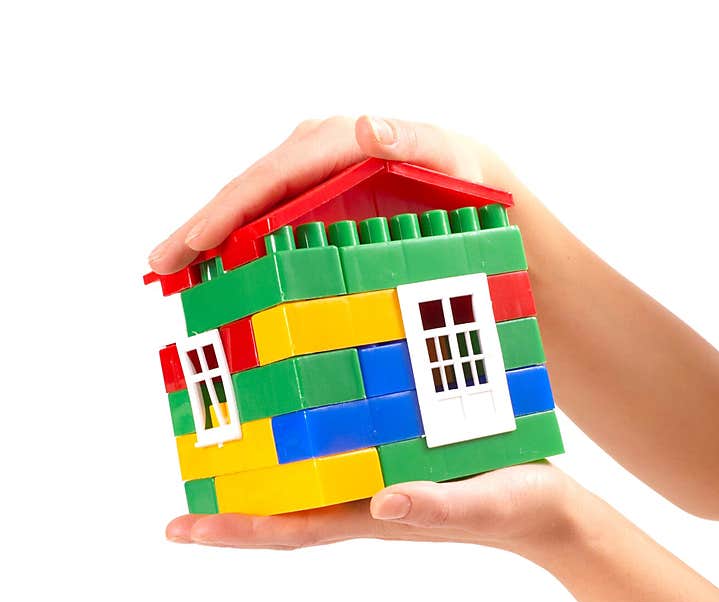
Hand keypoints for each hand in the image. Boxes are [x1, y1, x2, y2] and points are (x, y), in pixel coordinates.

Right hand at [147, 115, 509, 273]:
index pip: (267, 178)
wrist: (472, 186)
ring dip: (210, 237)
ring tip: (173, 271)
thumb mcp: (444, 153)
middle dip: (200, 228)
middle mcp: (312, 154)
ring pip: (249, 206)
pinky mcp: (313, 197)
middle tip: (160, 266)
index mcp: (333, 142)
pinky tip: (217, 268)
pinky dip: (237, 241)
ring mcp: (309, 176)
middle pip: (245, 192)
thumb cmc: (458, 171)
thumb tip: (367, 127)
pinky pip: (266, 216)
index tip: (191, 245)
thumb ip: (409, 138)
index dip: (225, 212)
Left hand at [166, 463, 588, 560]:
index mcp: (374, 515)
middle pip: (285, 505)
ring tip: (228, 442)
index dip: (233, 528)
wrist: (549, 509)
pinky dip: (313, 441)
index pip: (289, 528)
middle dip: (232, 502)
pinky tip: (307, 416)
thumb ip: (432, 503)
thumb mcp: (478, 502)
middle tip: (185, 479)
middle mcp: (367, 498)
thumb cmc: (517, 507)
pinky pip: (344, 452)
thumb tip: (381, 501)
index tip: (179, 525)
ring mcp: (382, 479)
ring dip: (266, 469)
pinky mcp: (402, 458)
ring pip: (310, 478)